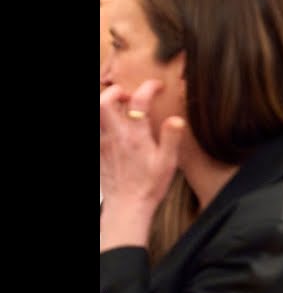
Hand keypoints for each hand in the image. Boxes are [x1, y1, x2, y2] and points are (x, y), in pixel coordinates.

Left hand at [100, 80, 185, 250]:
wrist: (127, 206)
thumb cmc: (149, 185)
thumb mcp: (168, 162)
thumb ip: (171, 137)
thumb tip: (176, 118)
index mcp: (135, 136)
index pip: (138, 101)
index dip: (149, 87)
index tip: (158, 86)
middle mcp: (115, 136)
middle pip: (104, 102)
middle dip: (116, 91)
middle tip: (130, 96)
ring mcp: (103, 143)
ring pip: (97, 115)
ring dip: (106, 105)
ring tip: (120, 108)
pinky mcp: (99, 152)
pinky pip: (98, 130)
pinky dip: (104, 122)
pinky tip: (115, 128)